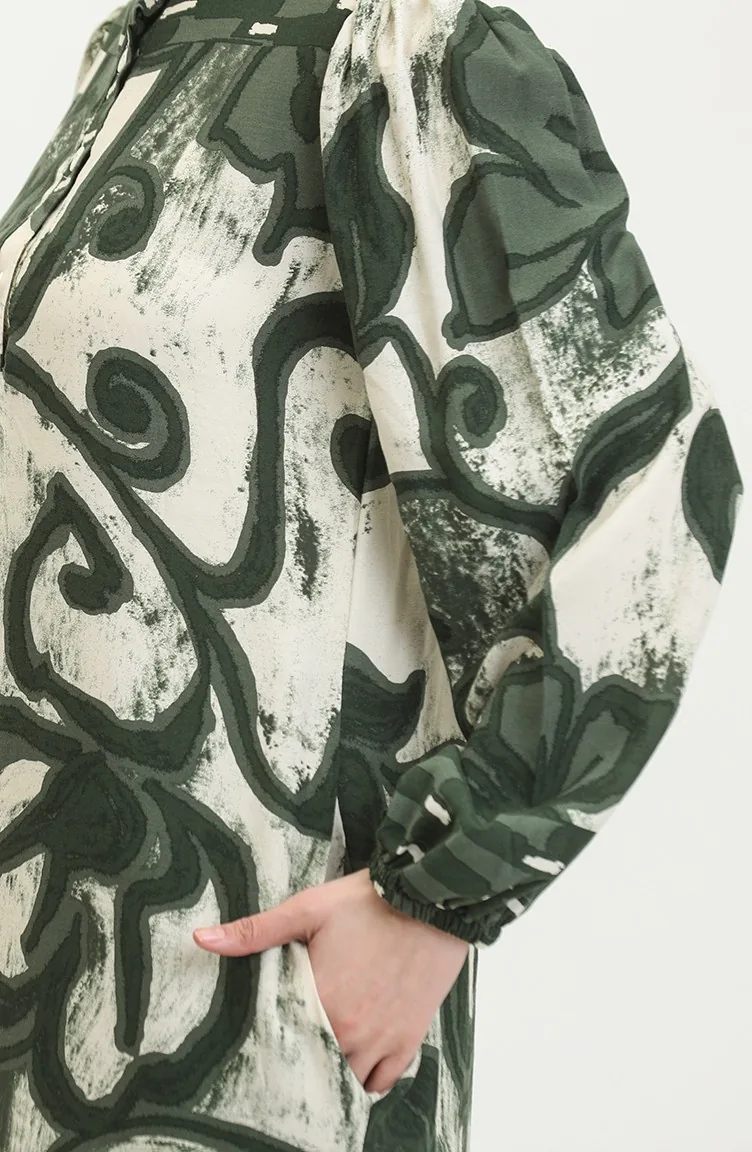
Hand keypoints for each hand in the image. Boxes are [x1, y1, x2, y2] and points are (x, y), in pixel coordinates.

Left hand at [193, 867, 468, 1093]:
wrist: (429, 898)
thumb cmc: (369, 901)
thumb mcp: (308, 909)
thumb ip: (255, 931)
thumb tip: (202, 939)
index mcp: (323, 1002)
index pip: (283, 1048)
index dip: (270, 1050)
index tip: (259, 1046)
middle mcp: (353, 1031)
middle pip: (315, 1070)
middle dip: (299, 1064)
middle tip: (287, 1054)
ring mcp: (385, 1039)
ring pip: (348, 1080)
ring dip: (332, 1072)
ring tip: (317, 1057)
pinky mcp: (410, 1037)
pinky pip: (384, 1082)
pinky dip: (368, 1079)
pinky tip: (355, 1062)